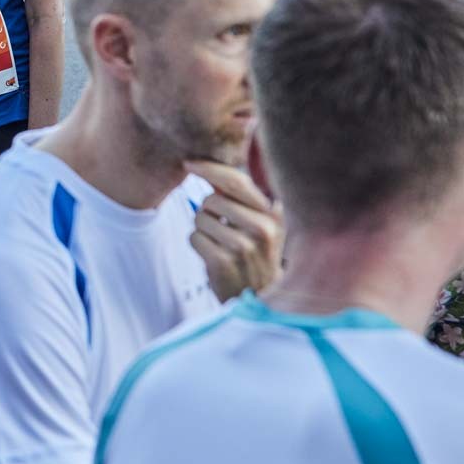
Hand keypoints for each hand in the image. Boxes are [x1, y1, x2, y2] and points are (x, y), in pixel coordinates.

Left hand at [183, 158, 282, 300]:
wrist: (261, 301)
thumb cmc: (255, 256)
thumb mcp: (259, 225)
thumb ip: (239, 197)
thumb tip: (207, 166)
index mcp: (273, 214)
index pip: (237, 180)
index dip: (209, 168)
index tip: (189, 163)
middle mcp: (263, 228)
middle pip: (212, 199)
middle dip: (208, 211)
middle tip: (222, 229)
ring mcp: (244, 246)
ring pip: (200, 218)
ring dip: (203, 229)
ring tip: (221, 245)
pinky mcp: (224, 262)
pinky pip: (194, 237)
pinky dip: (199, 245)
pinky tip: (215, 257)